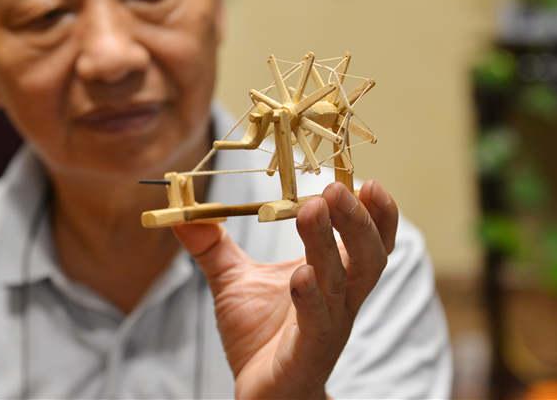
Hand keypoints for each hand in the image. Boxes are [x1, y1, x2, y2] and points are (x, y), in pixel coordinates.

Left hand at [173, 181, 397, 399]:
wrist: (261, 394)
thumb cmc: (259, 336)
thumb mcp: (232, 280)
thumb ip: (211, 245)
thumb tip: (180, 213)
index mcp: (334, 276)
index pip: (369, 240)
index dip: (376, 212)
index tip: (366, 179)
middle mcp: (341, 299)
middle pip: (368, 256)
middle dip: (356, 219)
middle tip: (334, 188)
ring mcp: (329, 326)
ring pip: (344, 283)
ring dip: (331, 245)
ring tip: (314, 210)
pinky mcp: (309, 353)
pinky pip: (318, 324)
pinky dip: (311, 297)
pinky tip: (302, 275)